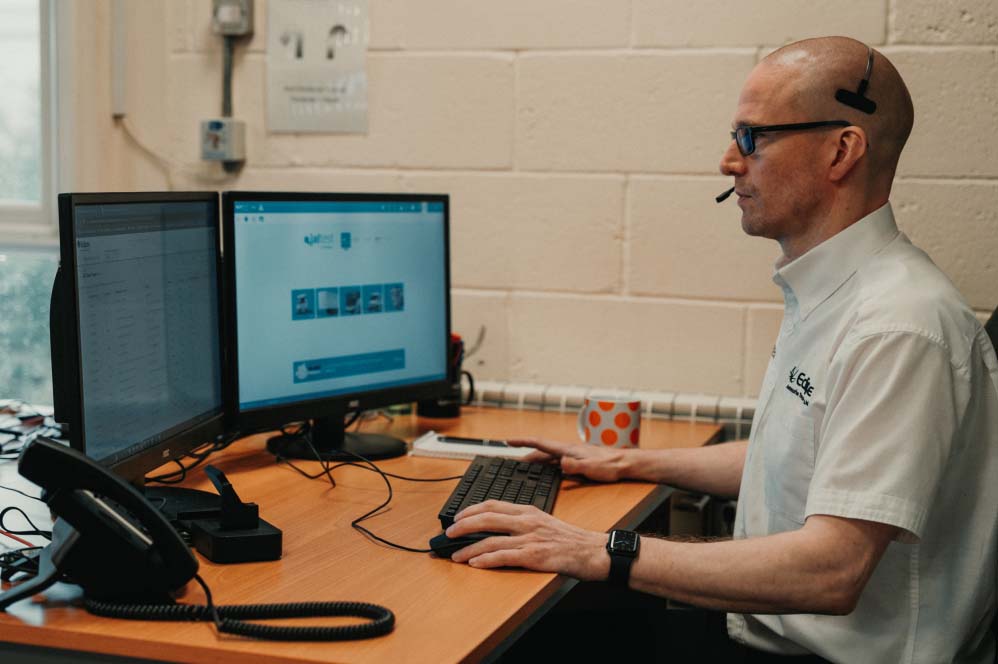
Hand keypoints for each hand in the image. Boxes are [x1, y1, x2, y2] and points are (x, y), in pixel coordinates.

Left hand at [447, 500, 608, 580]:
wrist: (594, 552)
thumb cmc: (571, 540)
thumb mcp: (545, 523)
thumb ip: (523, 523)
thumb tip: (499, 529)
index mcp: (528, 511)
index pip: (493, 505)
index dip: (471, 510)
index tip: (458, 517)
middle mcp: (527, 521)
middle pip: (486, 518)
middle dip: (462, 526)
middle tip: (448, 533)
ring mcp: (530, 538)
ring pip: (490, 539)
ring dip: (468, 548)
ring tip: (455, 555)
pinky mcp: (534, 556)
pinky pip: (503, 557)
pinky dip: (485, 560)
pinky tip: (475, 564)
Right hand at [507, 437, 632, 482]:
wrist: (625, 464)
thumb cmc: (610, 465)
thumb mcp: (591, 467)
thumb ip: (575, 465)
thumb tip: (561, 463)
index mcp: (567, 449)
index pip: (540, 443)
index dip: (522, 441)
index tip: (508, 441)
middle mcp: (567, 450)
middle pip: (540, 451)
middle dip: (524, 454)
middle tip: (511, 461)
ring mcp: (572, 454)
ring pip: (548, 457)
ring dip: (535, 461)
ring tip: (523, 467)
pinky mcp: (577, 460)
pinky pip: (556, 462)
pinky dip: (546, 465)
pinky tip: (545, 472)